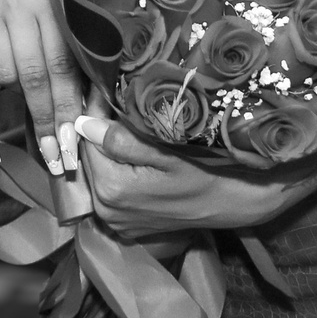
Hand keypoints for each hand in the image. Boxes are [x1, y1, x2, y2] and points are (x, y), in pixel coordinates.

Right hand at [0, 0, 85, 175]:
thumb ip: (76, 38)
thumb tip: (93, 100)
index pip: (64, 66)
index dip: (71, 110)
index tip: (79, 146)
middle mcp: (19, 6)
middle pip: (35, 78)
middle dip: (50, 126)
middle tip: (62, 163)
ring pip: (5, 76)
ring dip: (23, 117)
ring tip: (40, 149)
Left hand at [74, 113, 310, 239]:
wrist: (233, 202)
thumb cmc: (205, 171)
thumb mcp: (166, 150)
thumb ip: (121, 139)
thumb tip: (82, 123)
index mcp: (112, 190)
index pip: (86, 143)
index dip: (93, 115)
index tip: (100, 91)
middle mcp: (106, 211)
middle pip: (90, 161)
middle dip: (99, 134)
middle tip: (111, 102)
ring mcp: (116, 222)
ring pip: (99, 175)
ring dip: (107, 153)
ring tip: (123, 126)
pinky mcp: (125, 226)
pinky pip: (110, 192)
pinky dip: (117, 173)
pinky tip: (133, 157)